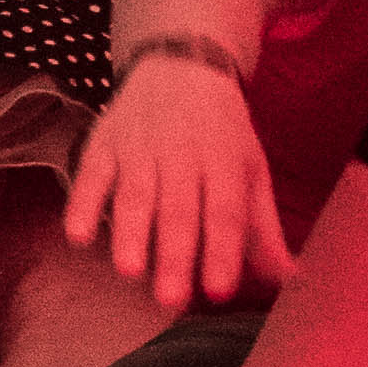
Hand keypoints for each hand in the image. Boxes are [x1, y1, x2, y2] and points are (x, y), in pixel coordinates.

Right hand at [65, 53, 293, 311]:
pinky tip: (78, 236)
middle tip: (171, 300)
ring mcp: (139, 148)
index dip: (222, 251)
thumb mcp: (251, 170)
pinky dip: (83, 203)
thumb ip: (264, 230)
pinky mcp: (104, 144)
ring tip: (129, 271)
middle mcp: (182, 153)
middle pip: (178, 209)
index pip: (225, 211)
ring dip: (130, 233)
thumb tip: (289, 280)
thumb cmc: (222, 132)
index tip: (219, 291)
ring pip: (135, 194)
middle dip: (174, 254)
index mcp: (224, 161)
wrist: (182, 66)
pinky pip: (91, 174)